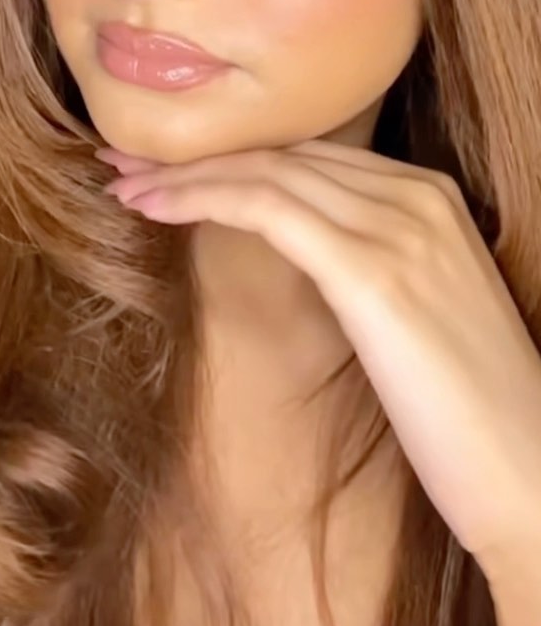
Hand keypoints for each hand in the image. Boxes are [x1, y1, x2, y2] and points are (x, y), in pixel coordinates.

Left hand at [96, 138, 540, 577]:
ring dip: (185, 175)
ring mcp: (399, 226)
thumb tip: (299, 244)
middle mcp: (417, 195)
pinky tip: (156, 209)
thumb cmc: (468, 409)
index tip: (172, 169)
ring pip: (267, 172)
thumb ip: (368, 259)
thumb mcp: (417, 308)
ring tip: (126, 188)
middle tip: (128, 166)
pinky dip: (202, 199)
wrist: (528, 471)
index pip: (310, 156)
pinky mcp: (373, 271)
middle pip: (284, 154)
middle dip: (199, 157)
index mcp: (430, 196)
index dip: (235, 157)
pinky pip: (268, 210)